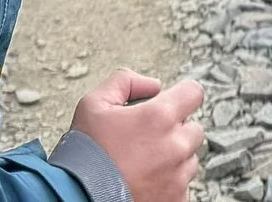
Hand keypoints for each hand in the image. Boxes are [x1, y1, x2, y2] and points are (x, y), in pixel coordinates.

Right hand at [70, 70, 204, 201]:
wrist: (77, 198)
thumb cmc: (85, 154)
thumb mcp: (93, 103)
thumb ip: (125, 81)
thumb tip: (153, 86)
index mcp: (159, 117)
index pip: (194, 93)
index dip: (181, 95)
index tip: (170, 103)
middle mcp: (175, 146)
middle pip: (194, 129)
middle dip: (176, 129)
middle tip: (148, 138)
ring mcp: (177, 177)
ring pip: (190, 159)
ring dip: (174, 158)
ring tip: (144, 163)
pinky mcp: (176, 200)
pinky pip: (183, 186)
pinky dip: (170, 183)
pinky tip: (146, 181)